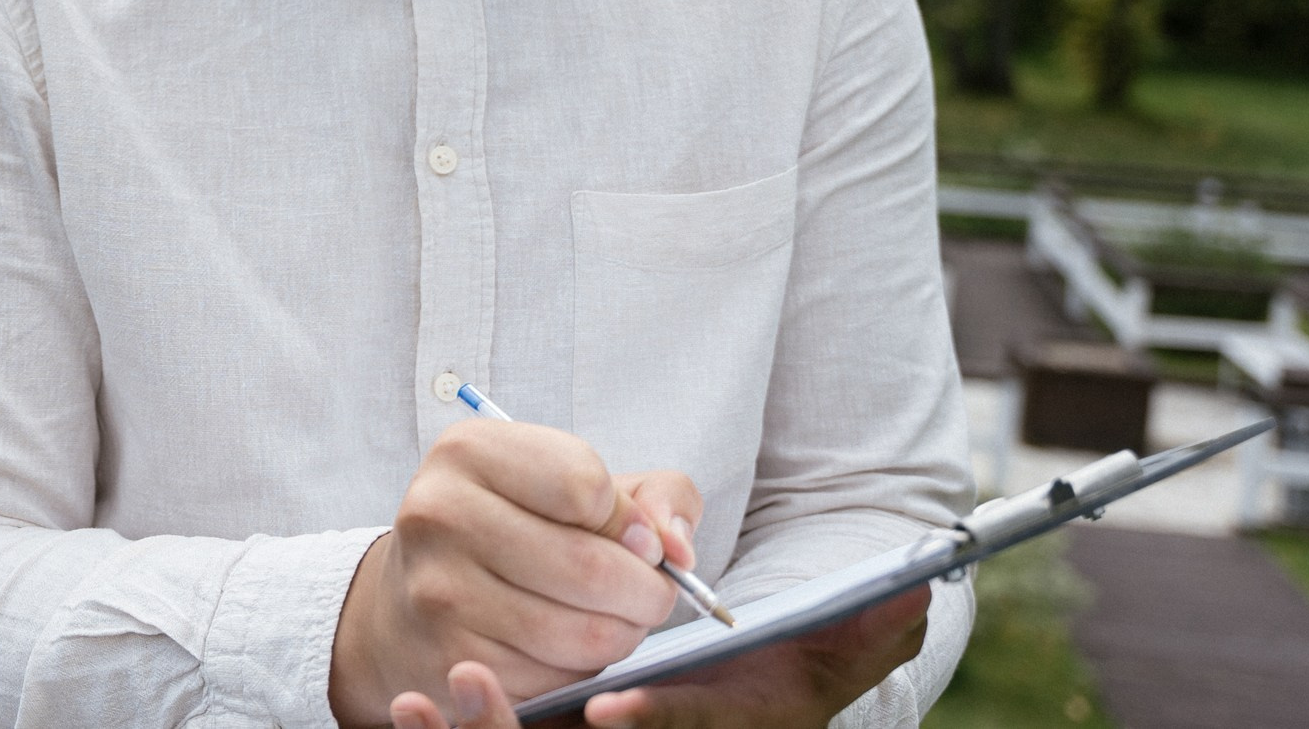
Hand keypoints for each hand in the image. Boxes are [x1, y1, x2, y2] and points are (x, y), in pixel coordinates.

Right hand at [331, 421, 699, 723]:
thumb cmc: (514, 525)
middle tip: (647, 594)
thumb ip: (654, 494)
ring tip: (611, 618)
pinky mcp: (451, 657)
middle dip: (645, 591)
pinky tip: (566, 645)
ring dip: (622, 635)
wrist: (414, 590)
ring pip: (584, 632)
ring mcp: (439, 590)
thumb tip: (677, 550)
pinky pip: (557, 679)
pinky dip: (581, 670)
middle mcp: (440, 513)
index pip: (586, 485)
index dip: (630, 520)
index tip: (633, 536)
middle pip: (592, 567)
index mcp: (469, 452)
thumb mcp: (574, 481)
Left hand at [380, 586, 931, 728]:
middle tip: (474, 681)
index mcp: (738, 723)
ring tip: (425, 699)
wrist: (758, 677)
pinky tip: (407, 710)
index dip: (657, 725)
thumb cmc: (794, 647)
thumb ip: (864, 621)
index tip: (605, 708)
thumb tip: (902, 593)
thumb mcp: (833, 633)